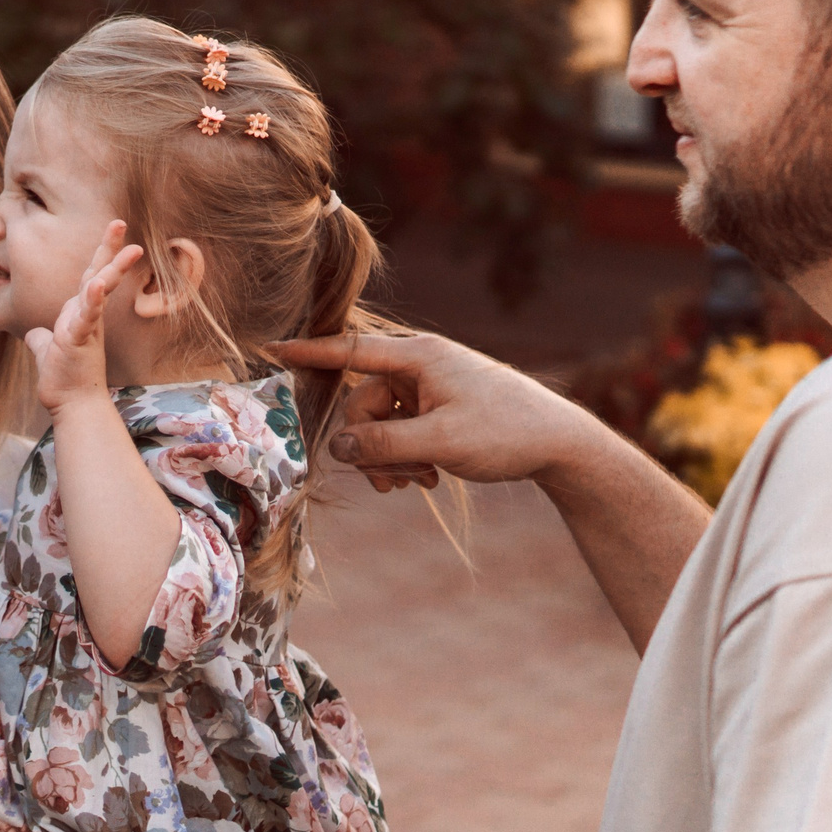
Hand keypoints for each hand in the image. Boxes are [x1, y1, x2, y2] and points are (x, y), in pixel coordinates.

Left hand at [26, 222, 142, 414]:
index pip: (90, 276)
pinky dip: (90, 300)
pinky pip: (85, 317)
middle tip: (121, 222)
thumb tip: (36, 336)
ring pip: (99, 291)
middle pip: (100, 274)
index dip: (100, 253)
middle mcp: (86, 315)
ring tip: (130, 248)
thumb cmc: (63, 379)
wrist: (71, 404)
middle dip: (111, 248)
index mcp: (79, 313)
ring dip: (112, 269)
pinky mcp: (78, 340)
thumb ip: (43, 338)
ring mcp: (85, 327)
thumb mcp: (47, 350)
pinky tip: (93, 284)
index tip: (113, 229)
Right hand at [275, 328, 709, 653]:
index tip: (270, 348)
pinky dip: (407, 455)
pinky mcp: (442, 407)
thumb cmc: (506, 433)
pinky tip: (430, 478)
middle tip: (392, 483)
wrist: (562, 444)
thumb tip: (337, 448)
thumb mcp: (440, 442)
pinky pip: (403, 429)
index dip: (308, 351)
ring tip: (418, 483)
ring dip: (390, 456)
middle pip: (364, 402)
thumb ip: (383, 444)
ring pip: (382, 421)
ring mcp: (432, 386)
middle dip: (369, 444)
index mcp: (419, 357)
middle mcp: (422, 364)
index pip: (350, 349)